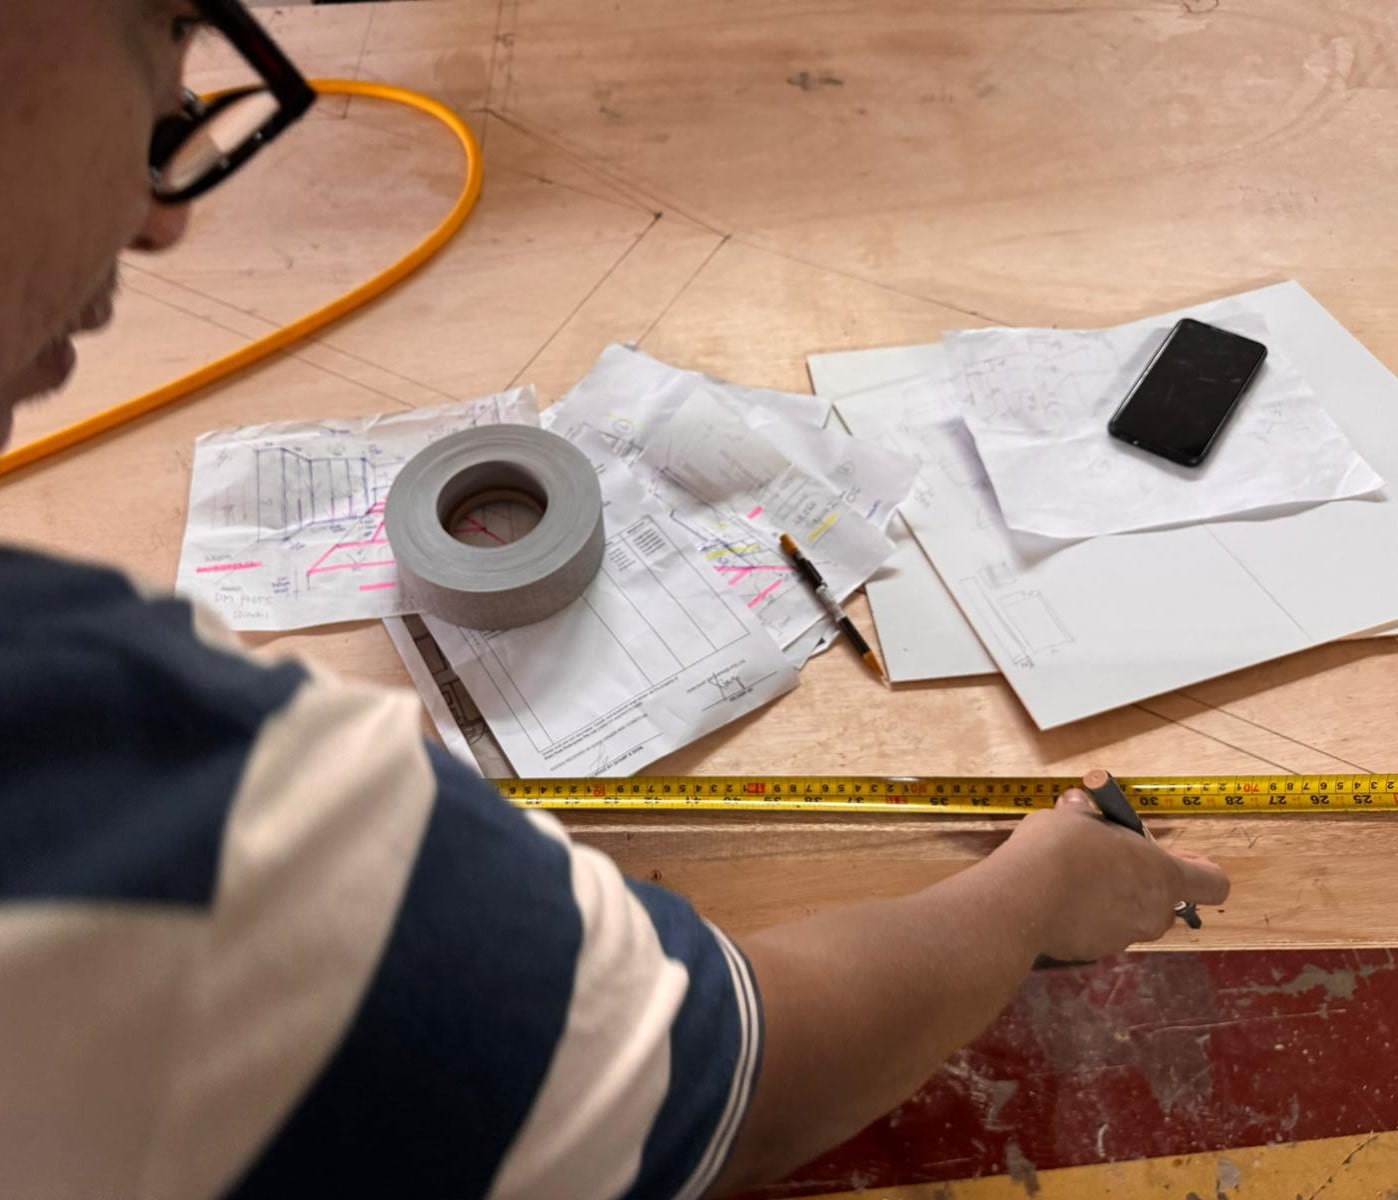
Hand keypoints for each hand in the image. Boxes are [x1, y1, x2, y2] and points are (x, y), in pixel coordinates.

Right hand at [995, 789, 1230, 962]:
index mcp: (1162, 876)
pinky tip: (1057, 899)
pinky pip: (1099, 930)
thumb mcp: (1076, 816)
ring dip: (1113, 899)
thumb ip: (1087, 815)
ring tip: (1074, 879)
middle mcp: (1152, 913)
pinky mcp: (1093, 951)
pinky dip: (1086, 917)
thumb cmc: (1060, 849)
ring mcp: (1123, 937)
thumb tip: (1077, 805)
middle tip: (1110, 861)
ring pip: (1130, 916)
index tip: (1177, 856)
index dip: (1200, 869)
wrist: (1022, 896)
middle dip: (1143, 883)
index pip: (1214, 884)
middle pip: (1165, 901)